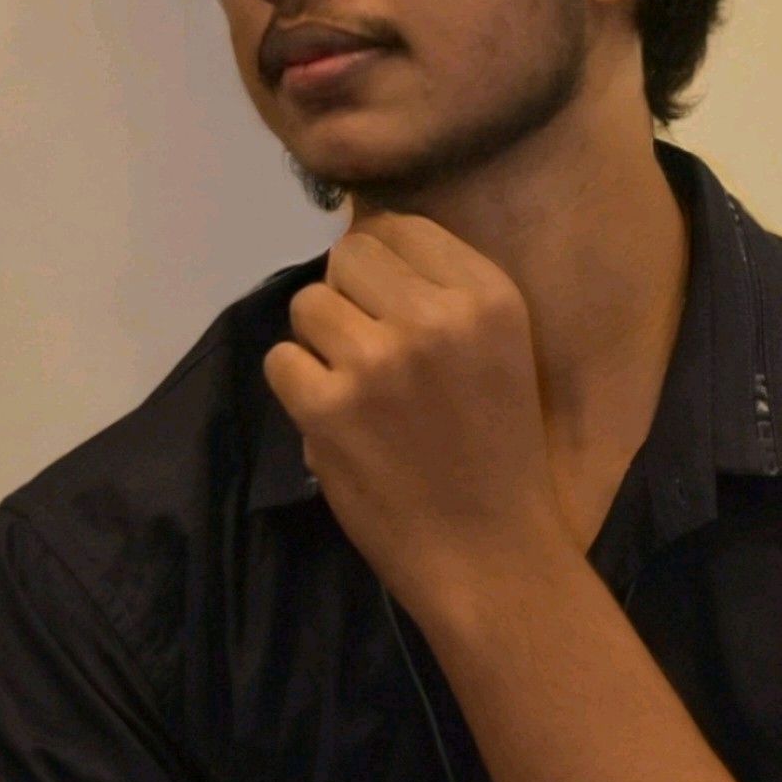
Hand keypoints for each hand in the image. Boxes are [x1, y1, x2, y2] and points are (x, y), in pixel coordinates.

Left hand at [262, 212, 583, 628]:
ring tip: (356, 386)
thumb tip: (355, 238)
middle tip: (374, 349)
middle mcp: (435, 317)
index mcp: (489, 296)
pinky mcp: (328, 409)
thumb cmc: (496, 450)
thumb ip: (440, 291)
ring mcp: (377, 362)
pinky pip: (281, 361)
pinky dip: (300, 388)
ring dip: (322, 342)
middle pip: (349, 257)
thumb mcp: (500, 348)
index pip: (402, 228)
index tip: (393, 306)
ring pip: (308, 305)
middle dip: (351, 297)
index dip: (385, 265)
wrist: (489, 553)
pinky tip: (336, 419)